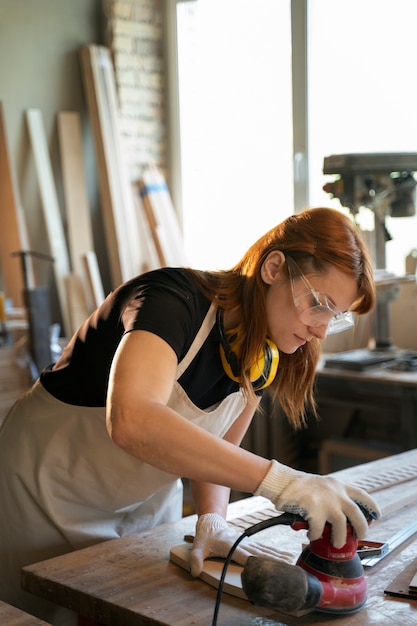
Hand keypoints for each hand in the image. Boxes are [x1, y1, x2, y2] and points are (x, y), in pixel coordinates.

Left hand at [189, 512, 293, 576]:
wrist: (210, 521)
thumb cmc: (205, 535)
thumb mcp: (197, 547)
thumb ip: (195, 559)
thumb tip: (195, 572)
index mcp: (231, 545)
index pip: (246, 555)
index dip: (257, 560)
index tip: (269, 567)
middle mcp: (241, 543)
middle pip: (260, 552)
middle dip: (274, 559)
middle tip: (288, 564)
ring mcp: (246, 542)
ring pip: (264, 548)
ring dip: (277, 555)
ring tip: (291, 559)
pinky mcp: (248, 542)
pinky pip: (263, 547)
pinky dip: (274, 551)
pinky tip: (284, 555)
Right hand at [254, 460, 380, 548]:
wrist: (283, 482)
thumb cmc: (301, 486)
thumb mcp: (323, 485)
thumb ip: (334, 497)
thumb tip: (343, 520)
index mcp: (338, 486)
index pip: (361, 495)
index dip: (372, 507)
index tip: (377, 516)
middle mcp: (335, 493)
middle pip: (356, 513)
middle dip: (362, 528)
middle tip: (360, 536)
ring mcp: (325, 502)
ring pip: (341, 525)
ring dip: (340, 537)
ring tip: (336, 543)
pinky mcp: (313, 510)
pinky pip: (318, 529)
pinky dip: (316, 535)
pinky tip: (311, 535)